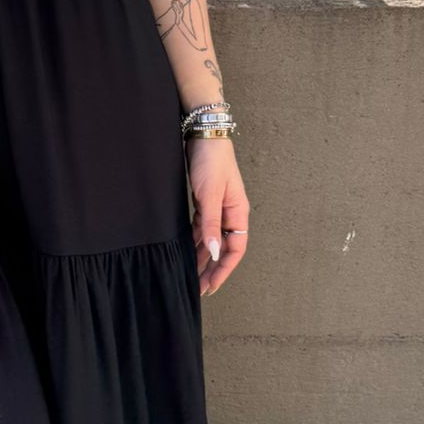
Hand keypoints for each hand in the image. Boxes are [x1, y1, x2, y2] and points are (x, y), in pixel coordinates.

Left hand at [185, 134, 247, 295]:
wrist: (204, 134)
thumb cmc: (212, 161)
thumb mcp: (210, 195)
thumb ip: (211, 224)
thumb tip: (214, 252)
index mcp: (238, 213)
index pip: (235, 250)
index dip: (223, 270)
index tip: (210, 287)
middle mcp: (230, 214)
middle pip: (223, 249)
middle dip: (211, 269)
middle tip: (198, 289)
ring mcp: (217, 208)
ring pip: (210, 240)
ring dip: (201, 258)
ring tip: (189, 276)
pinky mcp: (205, 202)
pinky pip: (201, 228)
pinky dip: (194, 241)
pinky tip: (185, 252)